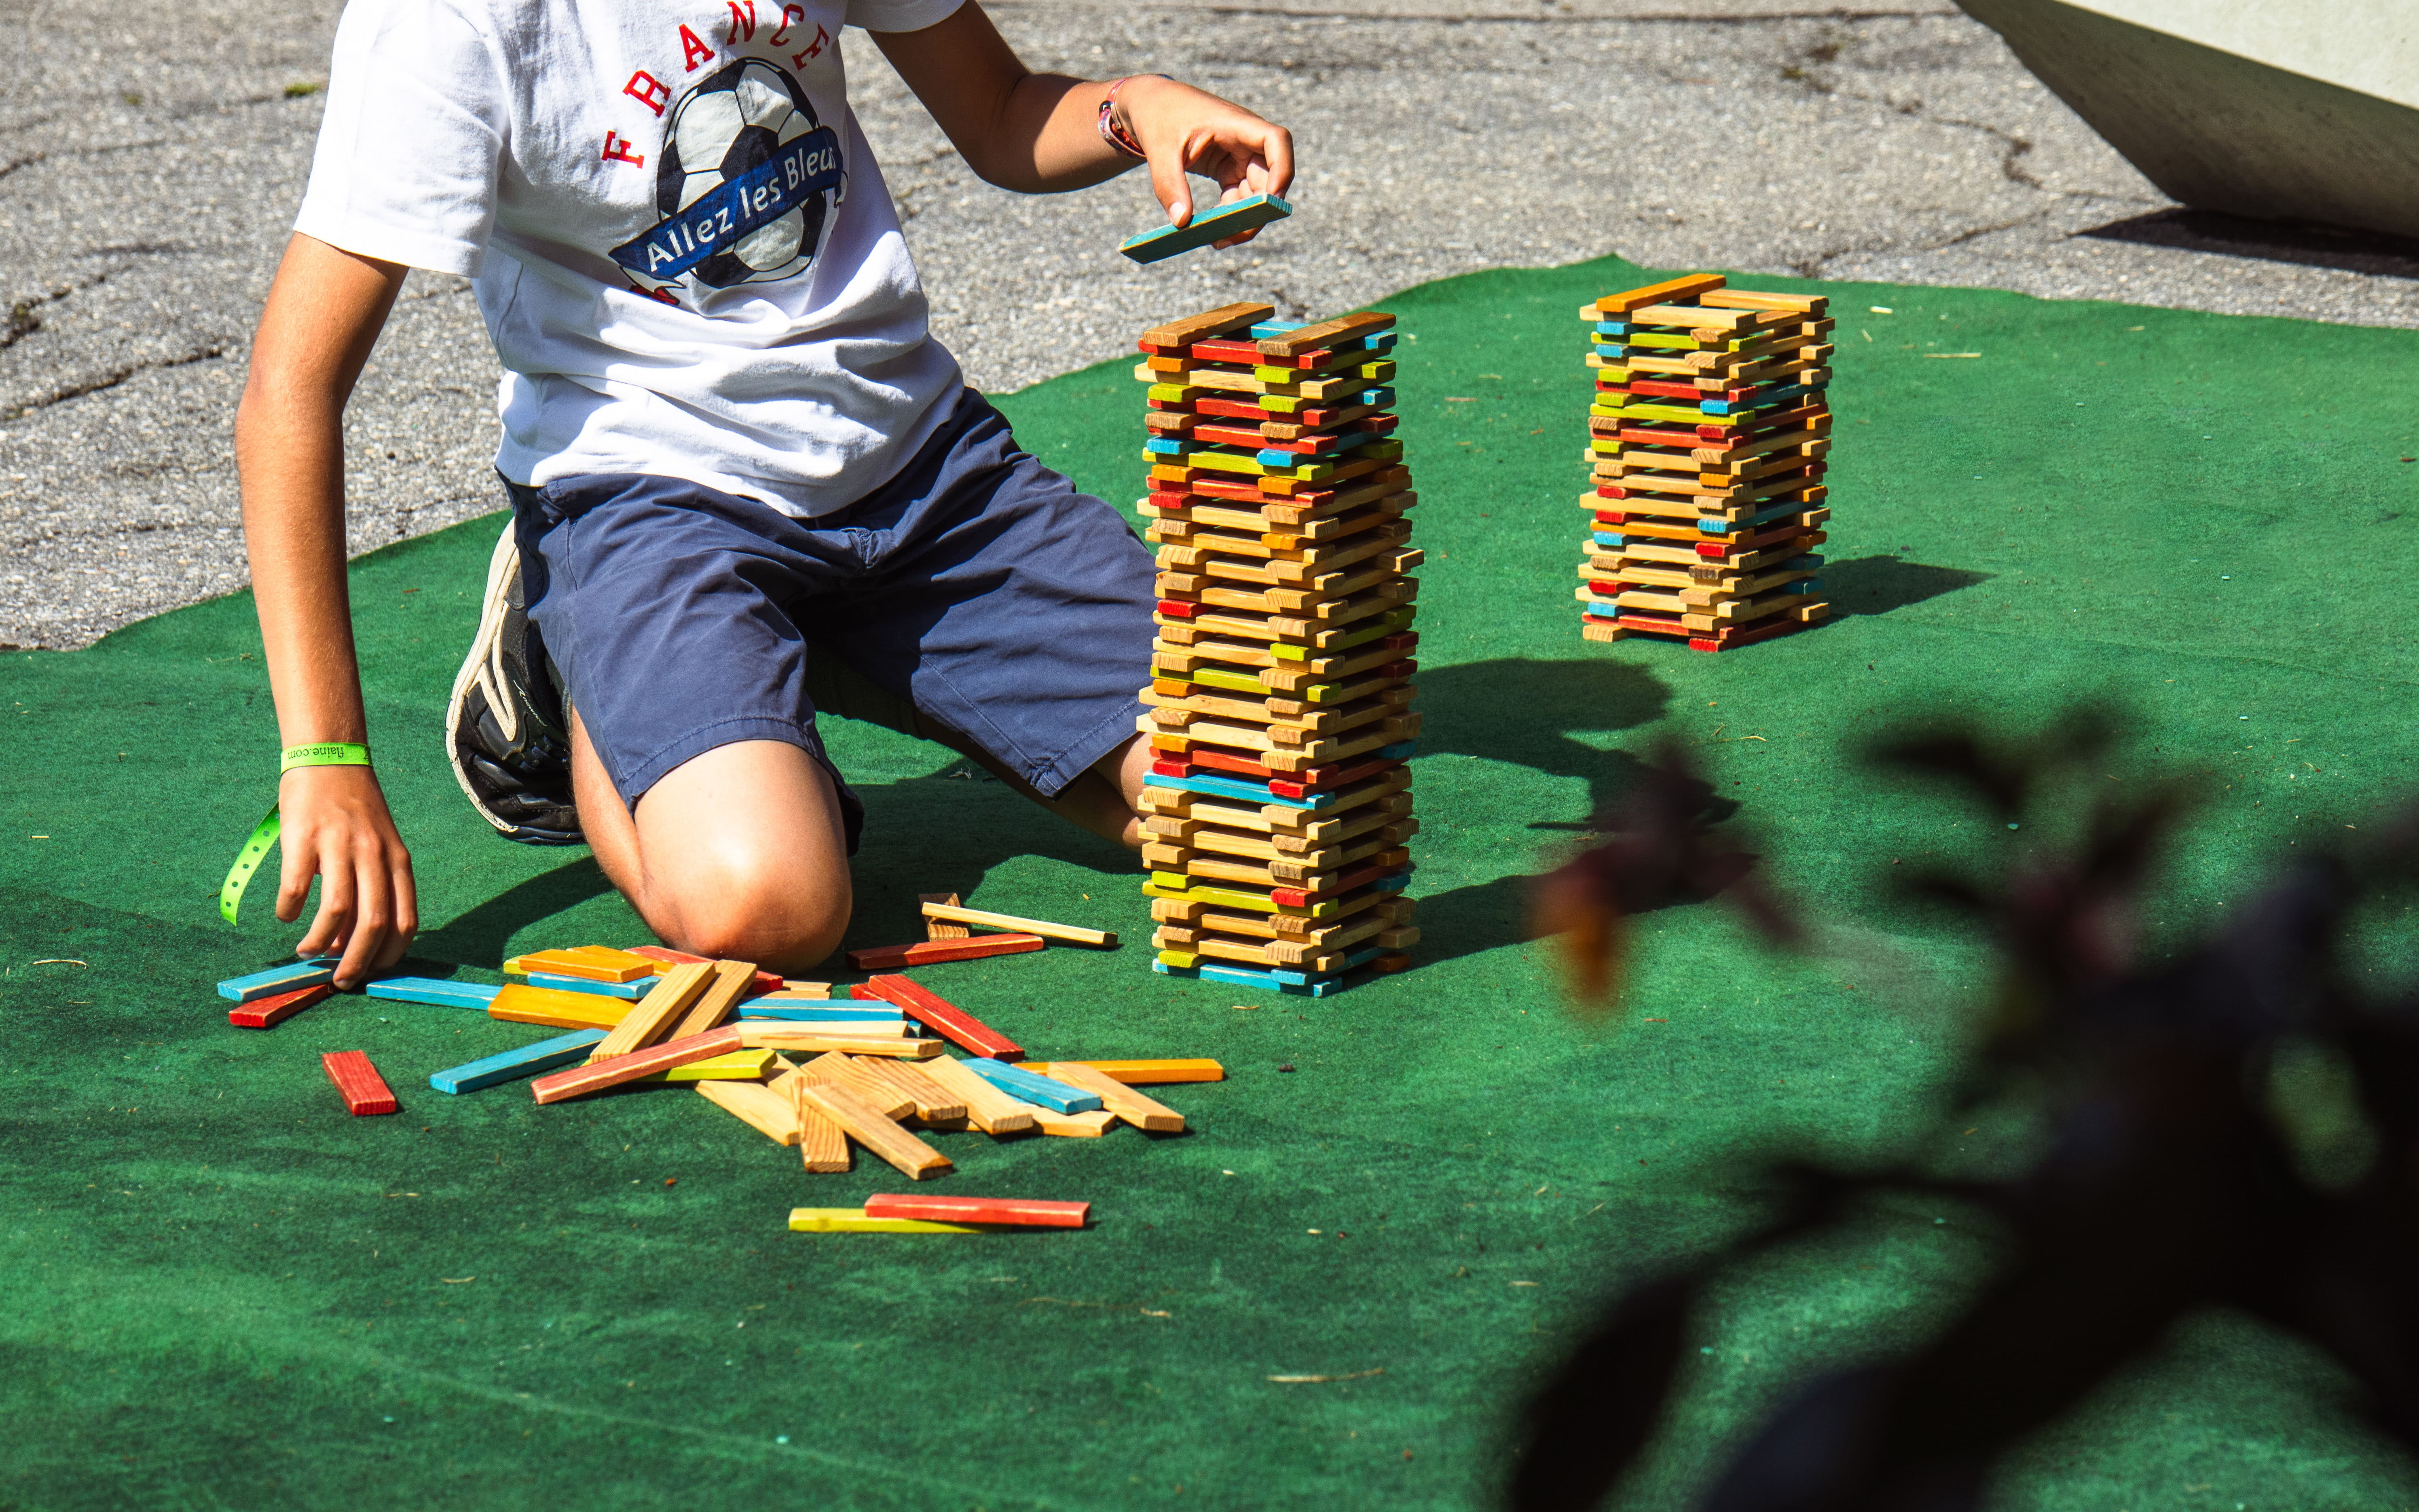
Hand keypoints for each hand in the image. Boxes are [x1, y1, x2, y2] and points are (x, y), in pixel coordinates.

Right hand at [275, 763, 417, 988]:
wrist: (330, 760)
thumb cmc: (355, 812)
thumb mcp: (378, 848)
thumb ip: (373, 890)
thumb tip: (350, 943)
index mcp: (398, 862)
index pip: (406, 921)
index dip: (390, 955)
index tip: (372, 974)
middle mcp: (374, 855)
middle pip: (374, 923)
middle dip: (357, 962)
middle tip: (340, 982)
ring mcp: (340, 845)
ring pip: (338, 911)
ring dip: (320, 942)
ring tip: (307, 952)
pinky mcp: (304, 836)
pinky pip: (297, 886)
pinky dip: (290, 910)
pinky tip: (286, 915)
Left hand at [1118, 76, 1294, 247]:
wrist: (1151, 106)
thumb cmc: (1158, 117)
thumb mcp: (1160, 150)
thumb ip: (1169, 184)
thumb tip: (1181, 223)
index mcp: (1235, 123)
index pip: (1277, 140)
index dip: (1283, 169)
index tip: (1270, 199)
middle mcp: (1245, 140)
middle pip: (1270, 178)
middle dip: (1258, 210)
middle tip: (1233, 237)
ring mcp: (1240, 156)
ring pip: (1256, 193)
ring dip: (1244, 219)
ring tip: (1218, 241)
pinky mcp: (1229, 169)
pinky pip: (1239, 197)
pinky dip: (1230, 216)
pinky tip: (1214, 233)